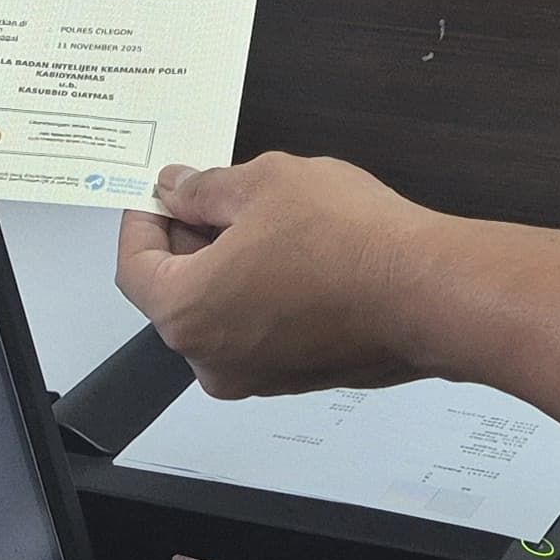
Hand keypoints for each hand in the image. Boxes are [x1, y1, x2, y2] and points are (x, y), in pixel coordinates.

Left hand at [115, 154, 442, 398]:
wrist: (426, 292)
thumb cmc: (350, 244)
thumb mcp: (263, 182)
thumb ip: (206, 187)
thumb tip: (180, 188)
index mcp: (187, 313)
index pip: (133, 265)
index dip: (144, 219)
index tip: (163, 191)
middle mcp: (213, 359)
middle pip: (174, 292)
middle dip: (190, 238)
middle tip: (216, 193)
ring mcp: (256, 375)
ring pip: (219, 311)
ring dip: (229, 265)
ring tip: (268, 216)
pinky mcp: (296, 377)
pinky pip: (258, 329)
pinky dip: (262, 292)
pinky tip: (297, 251)